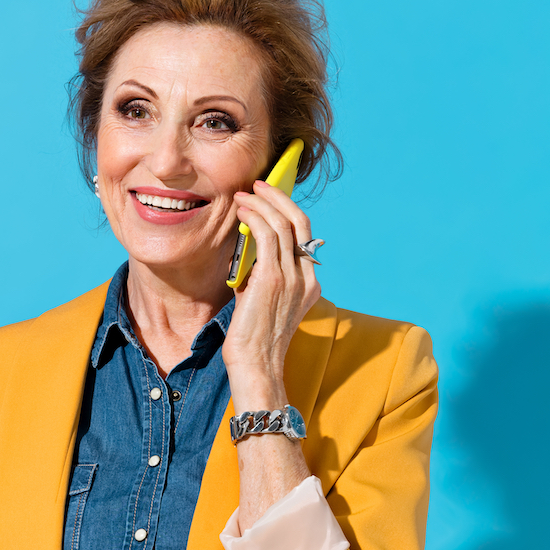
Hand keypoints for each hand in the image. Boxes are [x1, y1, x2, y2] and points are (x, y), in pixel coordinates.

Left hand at [222, 180, 320, 407]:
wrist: (255, 364)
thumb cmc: (253, 336)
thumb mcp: (265, 299)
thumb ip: (264, 272)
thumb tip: (250, 243)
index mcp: (309, 283)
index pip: (304, 234)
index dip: (287, 210)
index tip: (268, 198)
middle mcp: (306, 278)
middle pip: (299, 221)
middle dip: (278, 197)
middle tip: (258, 185)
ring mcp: (292, 277)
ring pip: (283, 223)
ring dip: (261, 203)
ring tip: (244, 194)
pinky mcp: (273, 279)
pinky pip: (266, 234)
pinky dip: (254, 217)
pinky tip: (241, 211)